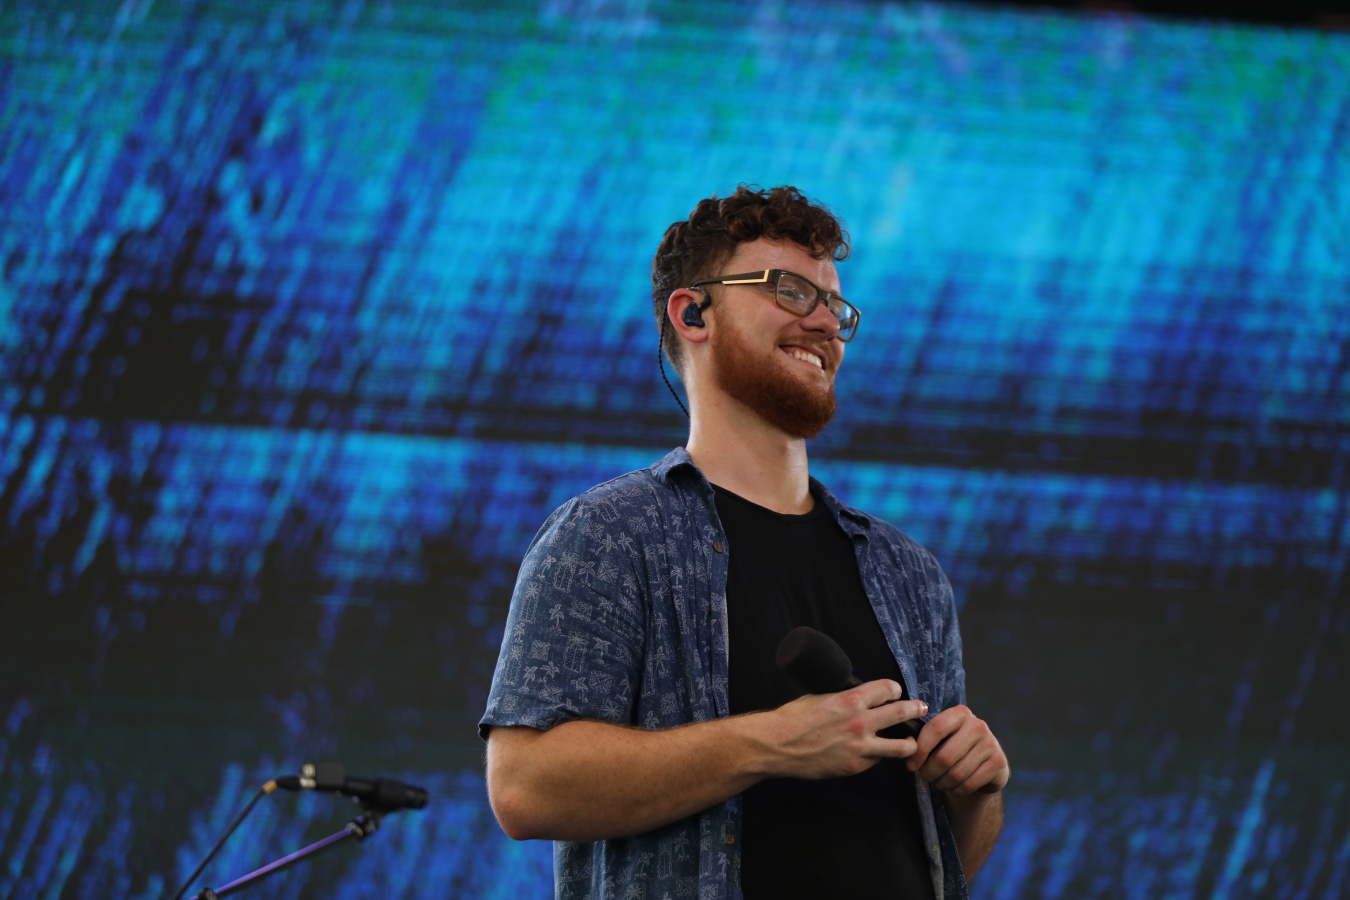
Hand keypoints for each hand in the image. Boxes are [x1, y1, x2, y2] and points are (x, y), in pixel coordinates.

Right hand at [762, 680, 927, 779]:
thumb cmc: (793, 718)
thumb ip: (844, 699)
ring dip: (909, 742)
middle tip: (921, 709)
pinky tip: (873, 754)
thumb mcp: (820, 697)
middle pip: (902, 713)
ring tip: (912, 742)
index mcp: (851, 699)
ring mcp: (861, 747)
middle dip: (915, 709)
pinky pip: (876, 761)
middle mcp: (861, 722)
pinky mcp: (856, 766)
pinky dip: (877, 756)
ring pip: (902, 746)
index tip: (896, 692)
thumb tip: (857, 699)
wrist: (778, 745)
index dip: (894, 689)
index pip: (888, 689)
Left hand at [907, 704, 1008, 795]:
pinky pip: (969, 784)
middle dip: (929, 772)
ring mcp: (991, 744)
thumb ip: (924, 738)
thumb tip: (907, 747)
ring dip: (942, 783)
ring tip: (940, 781)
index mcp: (960, 713)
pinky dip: (957, 790)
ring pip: (956, 773)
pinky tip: (955, 786)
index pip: (935, 729)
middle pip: (944, 756)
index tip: (911, 765)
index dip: (920, 750)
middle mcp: (978, 725)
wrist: (983, 767)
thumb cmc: (952, 750)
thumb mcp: (940, 739)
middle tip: (926, 776)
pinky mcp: (999, 763)